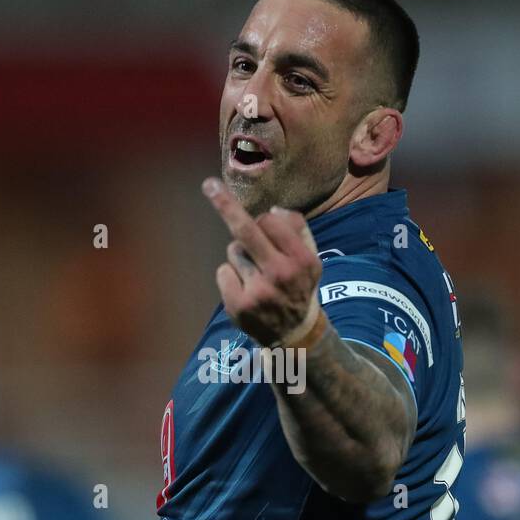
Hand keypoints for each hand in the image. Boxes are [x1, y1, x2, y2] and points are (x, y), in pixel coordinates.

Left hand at [203, 177, 322, 346]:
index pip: (271, 221)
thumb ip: (298, 230)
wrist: (293, 335)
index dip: (265, 221)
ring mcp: (258, 291)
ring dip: (240, 258)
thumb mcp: (311, 259)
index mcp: (302, 260)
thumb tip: (273, 210)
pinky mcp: (238, 305)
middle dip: (225, 204)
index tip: (261, 219)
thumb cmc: (298, 287)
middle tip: (208, 185)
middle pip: (246, 230)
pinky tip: (244, 290)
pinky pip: (223, 272)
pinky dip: (229, 277)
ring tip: (256, 277)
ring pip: (233, 251)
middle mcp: (281, 274)